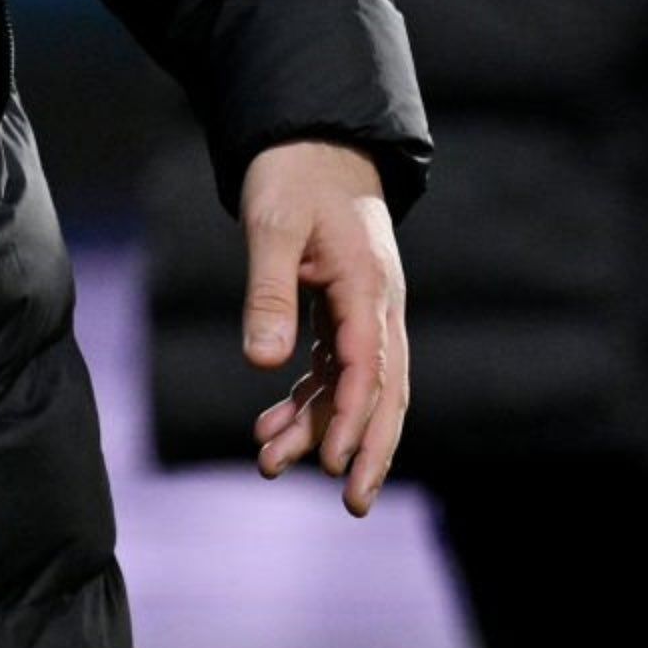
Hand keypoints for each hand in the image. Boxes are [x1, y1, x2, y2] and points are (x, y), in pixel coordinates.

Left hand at [237, 139, 408, 516]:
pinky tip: (272, 428)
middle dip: (368, 450)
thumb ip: (268, 295)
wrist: (314, 142)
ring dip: (320, 428)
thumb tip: (264, 365)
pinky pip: (333, 370)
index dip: (353, 418)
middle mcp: (377, 308)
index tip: (334, 463)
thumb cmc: (292, 178)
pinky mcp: (344, 314)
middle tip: (354, 504)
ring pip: (354, 388)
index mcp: (369, 288)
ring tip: (270, 464)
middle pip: (383, 393)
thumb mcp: (270, 228)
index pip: (368, 367)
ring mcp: (365, 313)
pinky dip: (307, 401)